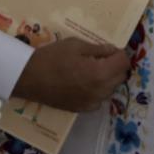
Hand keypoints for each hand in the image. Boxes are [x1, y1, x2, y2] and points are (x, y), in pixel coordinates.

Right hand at [12, 37, 129, 111]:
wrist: (29, 78)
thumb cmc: (52, 57)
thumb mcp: (76, 45)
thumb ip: (98, 49)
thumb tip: (113, 51)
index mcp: (100, 73)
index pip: (123, 63)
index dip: (118, 53)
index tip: (108, 50)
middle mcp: (100, 91)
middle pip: (120, 77)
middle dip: (115, 65)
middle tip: (99, 58)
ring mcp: (92, 103)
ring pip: (111, 89)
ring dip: (107, 78)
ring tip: (90, 69)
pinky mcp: (83, 109)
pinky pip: (99, 99)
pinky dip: (97, 90)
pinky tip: (83, 82)